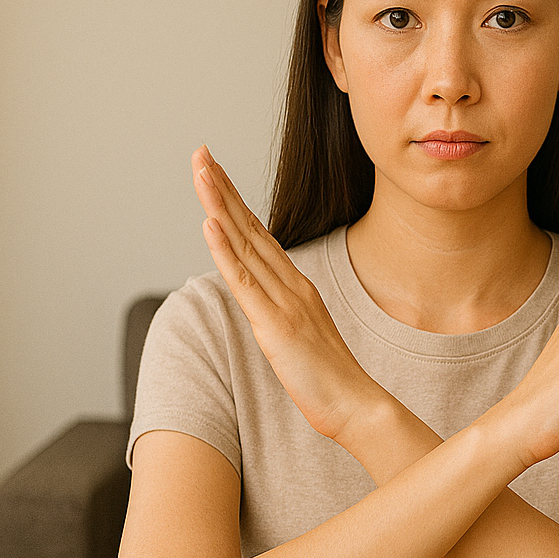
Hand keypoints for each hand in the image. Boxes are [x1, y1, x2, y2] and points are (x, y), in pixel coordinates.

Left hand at [191, 146, 382, 443]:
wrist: (358, 405)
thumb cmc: (331, 380)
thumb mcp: (303, 337)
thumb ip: (286, 313)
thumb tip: (267, 303)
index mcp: (296, 287)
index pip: (258, 235)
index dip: (235, 201)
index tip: (214, 171)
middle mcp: (291, 285)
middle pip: (249, 228)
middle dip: (222, 188)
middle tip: (201, 152)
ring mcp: (284, 302)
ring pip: (245, 245)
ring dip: (220, 205)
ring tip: (201, 172)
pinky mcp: (276, 325)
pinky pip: (245, 282)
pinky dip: (226, 251)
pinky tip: (210, 225)